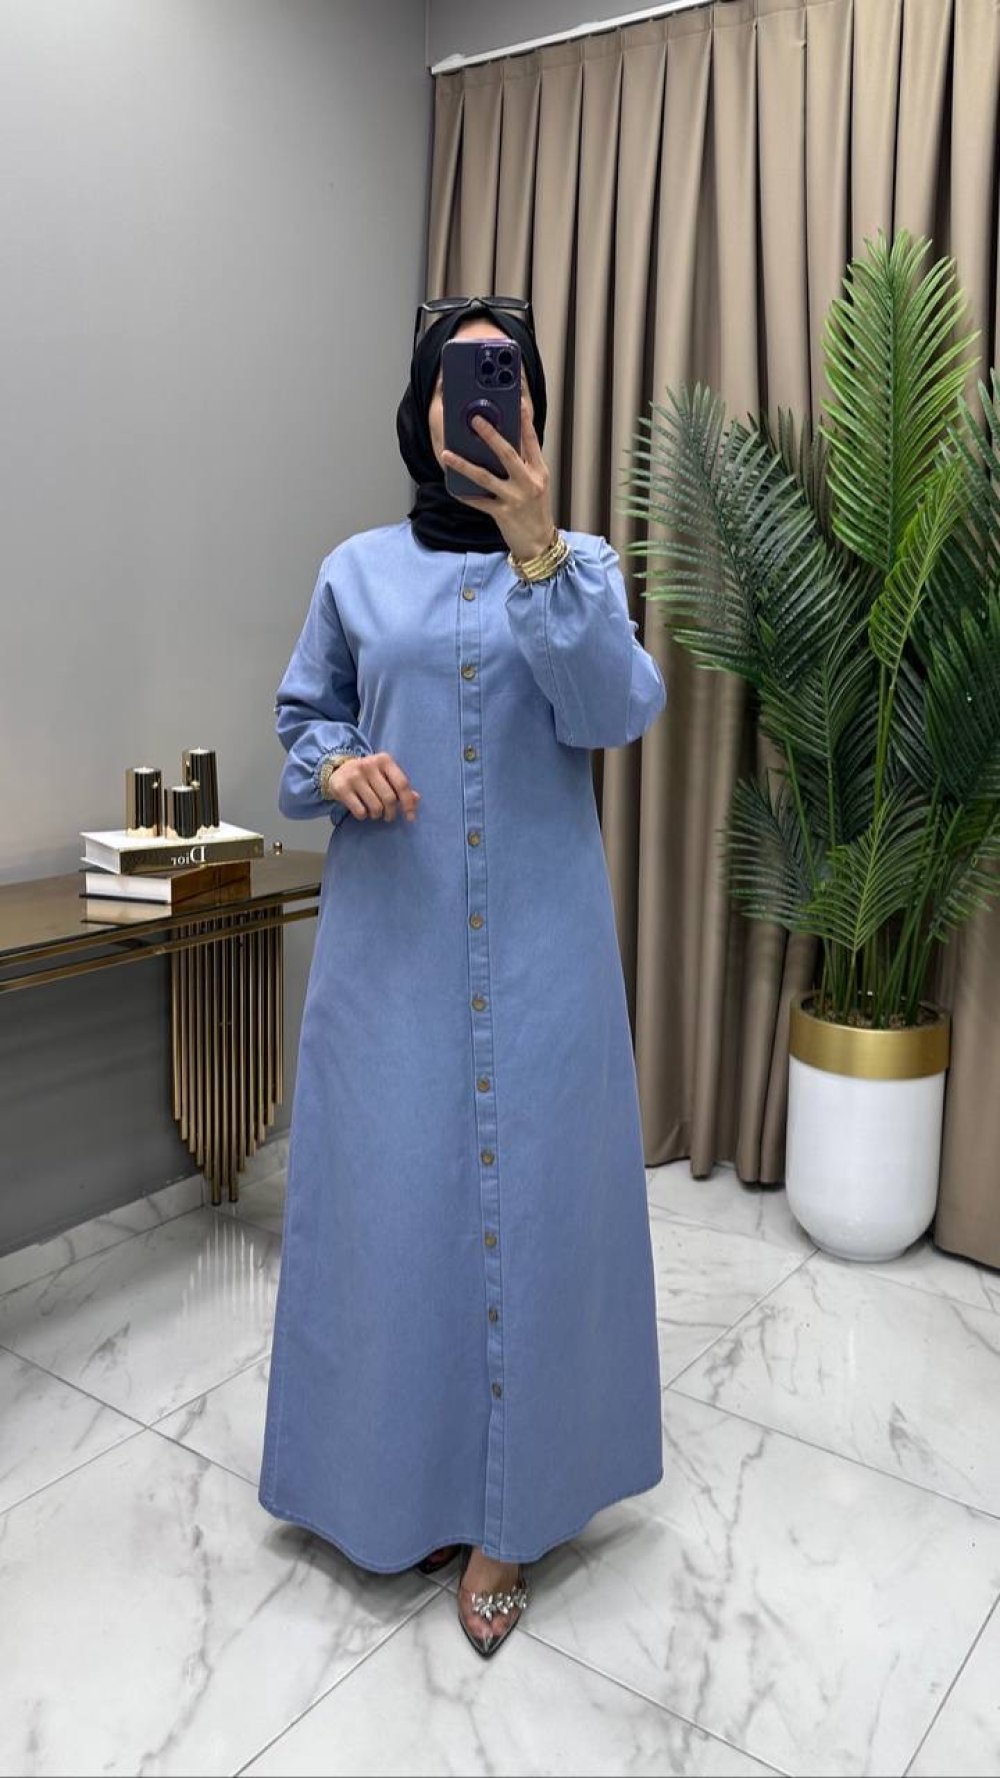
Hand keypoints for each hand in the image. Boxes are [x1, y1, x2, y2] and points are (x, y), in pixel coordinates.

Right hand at [327, 752, 420, 821]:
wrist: (338, 769)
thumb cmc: (368, 775)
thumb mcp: (385, 775)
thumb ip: (400, 786)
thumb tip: (416, 799)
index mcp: (384, 760)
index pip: (402, 784)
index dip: (408, 803)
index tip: (410, 817)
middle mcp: (369, 765)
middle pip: (389, 798)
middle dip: (391, 813)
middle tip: (388, 816)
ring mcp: (354, 776)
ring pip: (375, 807)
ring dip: (377, 815)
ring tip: (374, 812)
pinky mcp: (341, 787)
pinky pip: (360, 811)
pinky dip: (363, 816)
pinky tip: (362, 810)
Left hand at [441, 397, 556, 561]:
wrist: (540, 545)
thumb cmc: (536, 512)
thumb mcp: (536, 485)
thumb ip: (524, 466)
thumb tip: (502, 445)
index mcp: (539, 472)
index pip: (532, 441)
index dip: (524, 421)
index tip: (518, 402)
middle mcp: (529, 483)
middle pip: (508, 454)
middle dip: (490, 435)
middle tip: (474, 419)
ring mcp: (515, 499)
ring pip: (486, 477)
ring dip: (464, 464)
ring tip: (447, 454)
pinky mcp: (503, 514)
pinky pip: (479, 502)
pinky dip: (464, 494)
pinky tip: (452, 487)